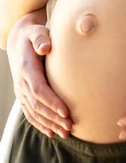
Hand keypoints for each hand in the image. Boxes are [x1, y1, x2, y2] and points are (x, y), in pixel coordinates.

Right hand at [7, 15, 71, 138]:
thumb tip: (45, 47)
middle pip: (38, 105)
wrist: (18, 39)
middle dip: (53, 118)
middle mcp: (21, 82)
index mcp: (27, 68)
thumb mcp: (36, 30)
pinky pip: (30, 113)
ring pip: (34, 112)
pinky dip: (40, 124)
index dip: (52, 102)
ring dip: (49, 124)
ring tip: (65, 132)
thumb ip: (41, 37)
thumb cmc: (32, 34)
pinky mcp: (23, 94)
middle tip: (70, 126)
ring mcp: (21, 90)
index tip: (66, 111)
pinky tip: (51, 132)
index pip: (39, 89)